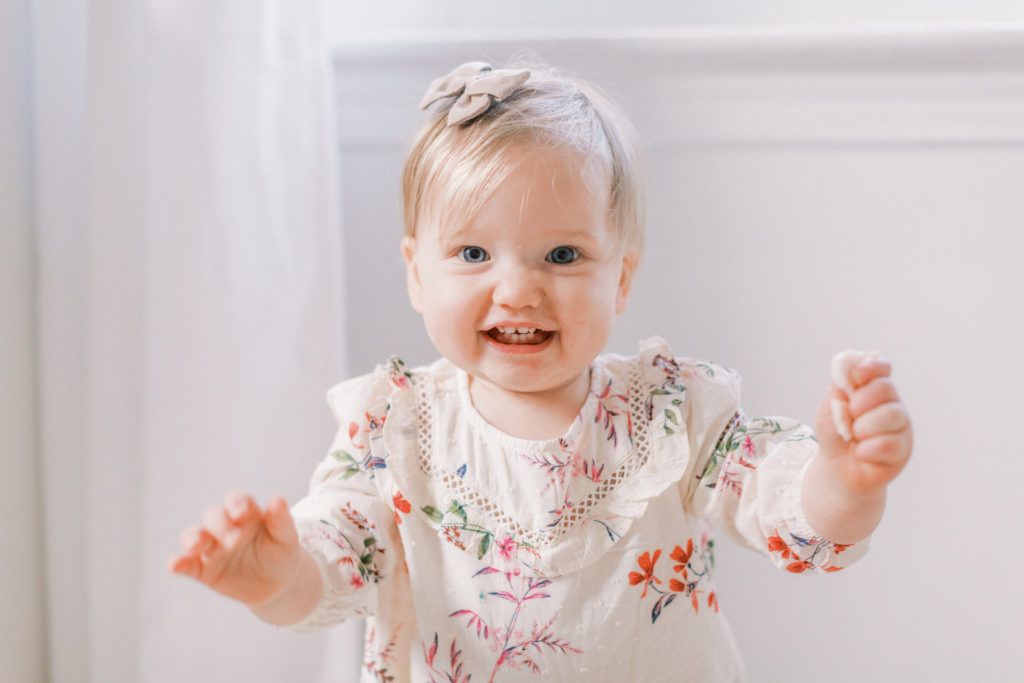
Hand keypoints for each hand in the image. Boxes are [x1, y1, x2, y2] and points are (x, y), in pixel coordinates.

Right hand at [170, 493, 304, 608]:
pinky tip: (175, 565)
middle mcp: (225, 527)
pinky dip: (179, 564)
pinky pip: (188, 566)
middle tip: (234, 540)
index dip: (236, 504)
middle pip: (214, 517)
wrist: (278, 584)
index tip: (242, 513)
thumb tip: (278, 498)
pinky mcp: (204, 570)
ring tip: (196, 544)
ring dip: (192, 538)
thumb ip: (281, 519)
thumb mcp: (286, 537)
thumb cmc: (282, 553)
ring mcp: (212, 548)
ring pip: (194, 537)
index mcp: (245, 514)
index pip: (236, 501)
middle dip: (220, 526)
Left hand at [803, 356, 912, 543]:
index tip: (856, 376)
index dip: (871, 367)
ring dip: (863, 427)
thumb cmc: (835, 436)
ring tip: (854, 437)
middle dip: (860, 402)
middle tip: (850, 416)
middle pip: (886, 388)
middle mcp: (892, 403)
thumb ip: (838, 390)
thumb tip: (848, 367)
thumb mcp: (828, 411)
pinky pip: (888, 444)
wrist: (837, 470)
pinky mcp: (903, 450)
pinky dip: (867, 449)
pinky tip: (861, 453)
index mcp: (873, 389)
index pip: (881, 367)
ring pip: (891, 415)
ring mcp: (901, 427)